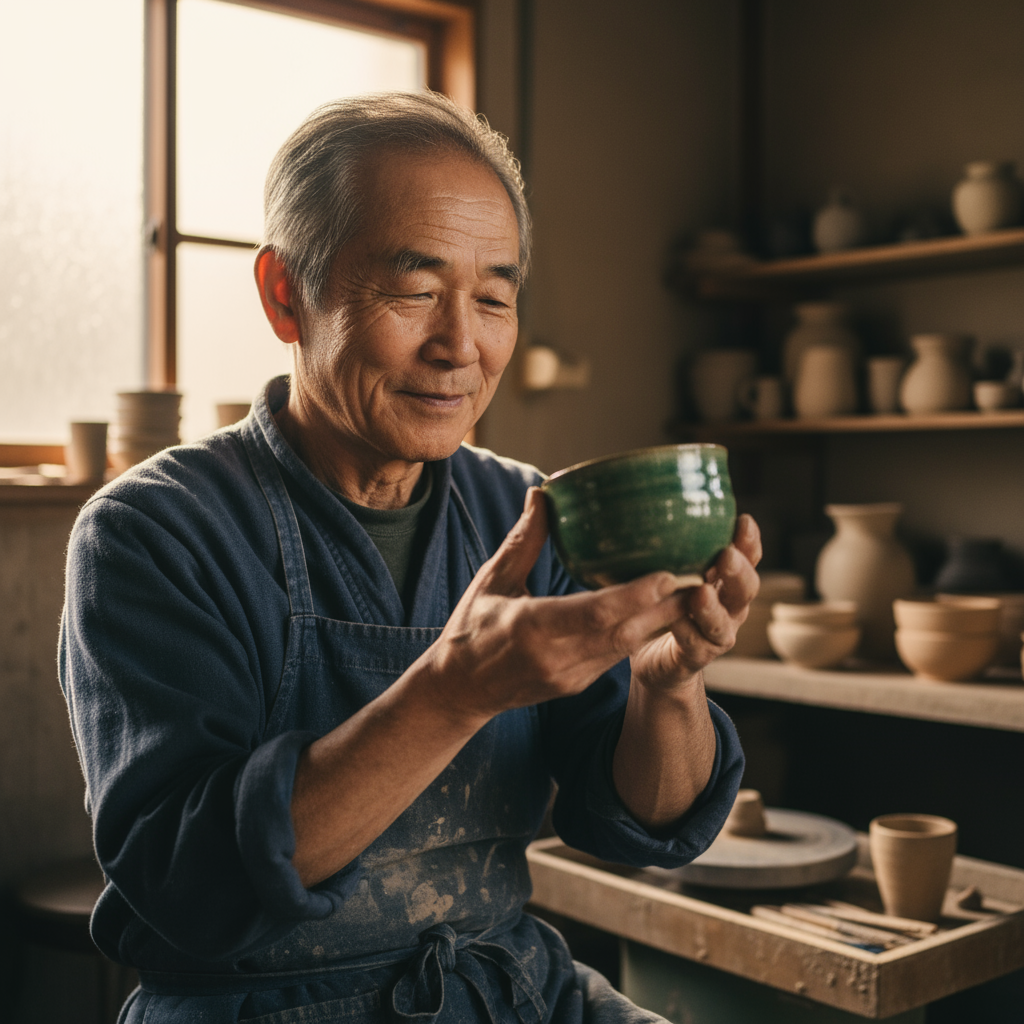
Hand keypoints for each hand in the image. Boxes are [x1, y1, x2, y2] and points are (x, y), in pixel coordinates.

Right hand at [419, 487, 701, 724]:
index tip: (669, 573)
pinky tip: (667, 610)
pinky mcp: (579, 684)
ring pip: (629, 646)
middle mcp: (557, 657)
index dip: (636, 597)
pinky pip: (619, 655)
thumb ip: (523, 540)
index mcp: (531, 628)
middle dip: (668, 607)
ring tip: (698, 590)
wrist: (459, 691)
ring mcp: (571, 676)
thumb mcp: (491, 580)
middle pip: (625, 632)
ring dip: (665, 621)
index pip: (594, 614)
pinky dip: (645, 632)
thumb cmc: (470, 631)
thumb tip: (543, 493)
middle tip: (704, 576)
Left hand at [629, 513, 761, 695]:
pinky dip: (686, 630)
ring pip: (724, 621)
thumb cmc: (665, 603)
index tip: (743, 520)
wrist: (657, 657)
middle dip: (738, 571)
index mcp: (727, 580)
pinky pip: (695, 644)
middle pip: (747, 589)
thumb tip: (654, 501)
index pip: (747, 557)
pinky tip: (674, 619)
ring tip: (701, 591)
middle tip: (725, 555)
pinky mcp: (697, 656)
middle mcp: (730, 607)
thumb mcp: (670, 569)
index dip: (749, 541)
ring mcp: (717, 633)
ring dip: (713, 606)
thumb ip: (672, 546)